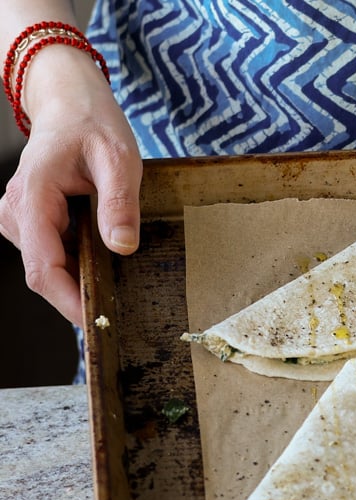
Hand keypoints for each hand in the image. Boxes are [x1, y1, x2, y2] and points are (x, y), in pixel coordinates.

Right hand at [0, 50, 140, 326]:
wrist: (70, 103)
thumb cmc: (93, 125)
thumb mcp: (119, 159)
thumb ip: (119, 203)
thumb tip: (122, 246)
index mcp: (33, 196)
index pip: (44, 266)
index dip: (68, 301)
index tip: (96, 322)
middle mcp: (16, 211)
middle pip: (44, 273)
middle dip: (78, 295)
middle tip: (119, 312)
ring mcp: (18, 217)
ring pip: (47, 266)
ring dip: (78, 279)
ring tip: (115, 281)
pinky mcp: (28, 220)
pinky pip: (50, 254)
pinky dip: (75, 264)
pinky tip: (100, 260)